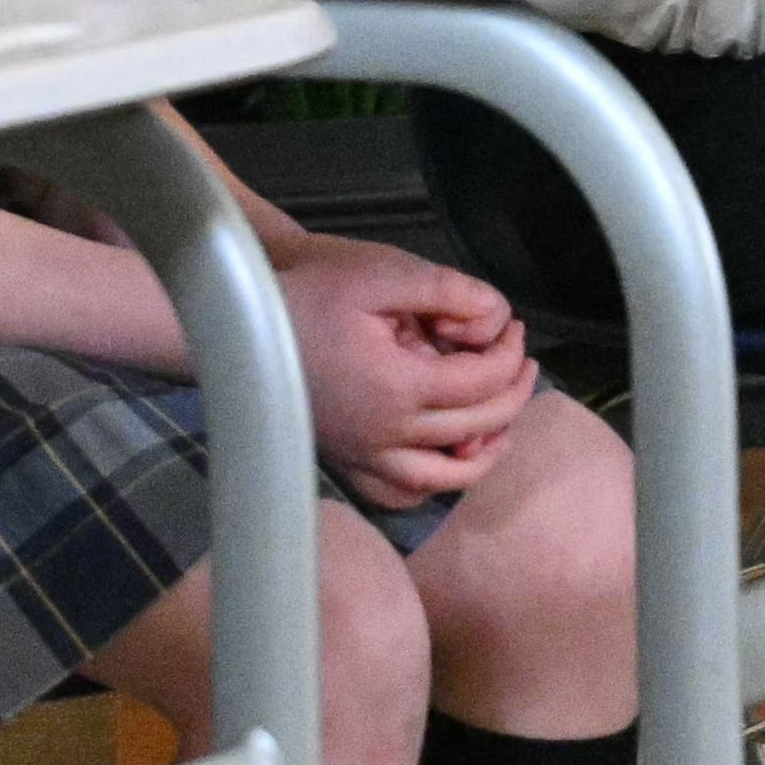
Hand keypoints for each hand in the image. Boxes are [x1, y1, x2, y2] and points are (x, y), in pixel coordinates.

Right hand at [274, 234, 535, 506]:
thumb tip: (496, 314)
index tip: (515, 326)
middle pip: (477, 427)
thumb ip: (449, 291)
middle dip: (513, 391)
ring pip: (443, 476)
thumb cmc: (310, 291)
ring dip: (485, 451)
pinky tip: (446, 456)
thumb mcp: (383, 272)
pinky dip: (432, 482)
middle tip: (521, 358)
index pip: (483, 382)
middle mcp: (385, 434)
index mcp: (400, 388)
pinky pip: (398, 493)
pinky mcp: (343, 461)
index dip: (510, 352)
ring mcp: (362, 455)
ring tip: (504, 420)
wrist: (242, 319)